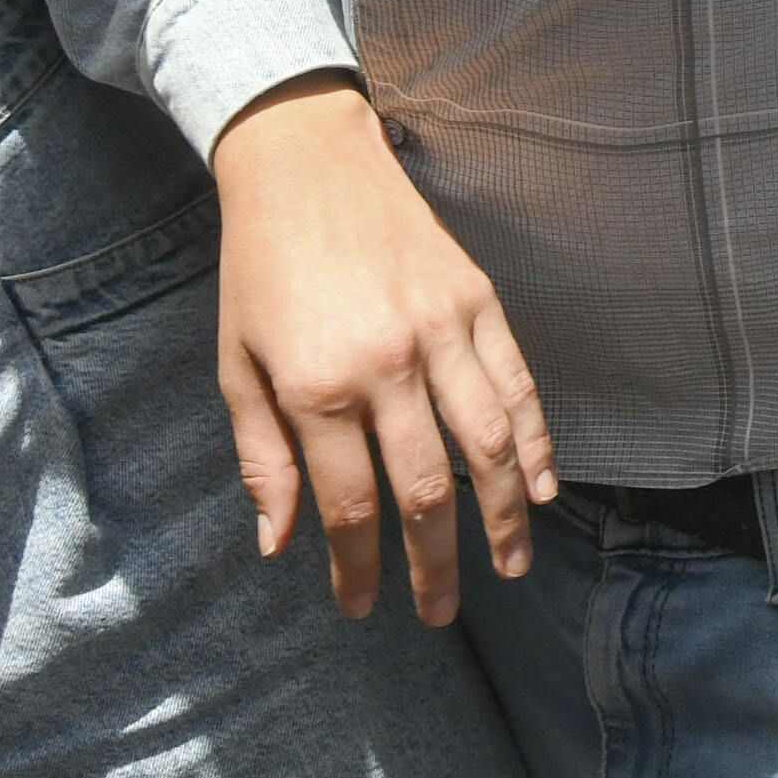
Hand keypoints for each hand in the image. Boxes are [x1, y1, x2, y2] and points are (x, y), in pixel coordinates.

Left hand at [209, 77, 552, 623]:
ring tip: (511, 565)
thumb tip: (281, 541)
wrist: (306, 165)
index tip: (364, 606)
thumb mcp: (236, 366)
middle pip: (427, 490)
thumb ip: (263, 455)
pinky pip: (518, 385)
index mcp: (316, 387)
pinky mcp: (477, 302)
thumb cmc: (259, 271)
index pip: (348, 504)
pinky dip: (537, 442)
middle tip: (440, 611)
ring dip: (505, 516)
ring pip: (490, 446)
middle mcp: (386, 365)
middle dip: (435, 564)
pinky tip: (541, 487)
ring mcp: (440, 332)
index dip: (358, 567)